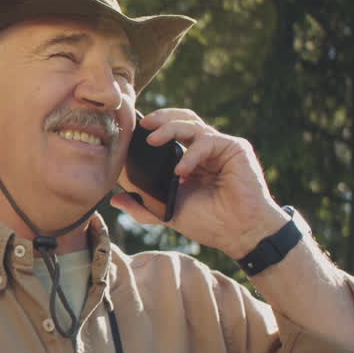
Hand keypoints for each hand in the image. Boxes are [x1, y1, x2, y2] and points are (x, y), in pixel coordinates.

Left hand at [109, 108, 288, 259]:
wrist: (239, 233)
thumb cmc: (208, 223)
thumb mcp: (168, 213)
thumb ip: (143, 206)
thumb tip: (114, 200)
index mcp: (189, 161)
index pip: (170, 135)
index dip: (152, 131)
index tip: (130, 135)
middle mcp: (204, 150)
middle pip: (181, 120)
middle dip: (160, 119)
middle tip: (142, 125)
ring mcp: (219, 148)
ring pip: (192, 124)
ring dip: (170, 129)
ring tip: (153, 139)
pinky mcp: (235, 149)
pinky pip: (208, 141)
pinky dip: (192, 154)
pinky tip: (181, 170)